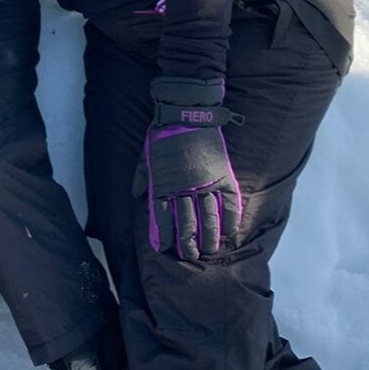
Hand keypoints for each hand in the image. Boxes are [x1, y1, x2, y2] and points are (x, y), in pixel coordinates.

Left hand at [133, 77, 243, 260]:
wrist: (186, 113)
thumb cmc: (163, 132)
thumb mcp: (146, 155)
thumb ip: (142, 177)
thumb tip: (137, 196)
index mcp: (163, 185)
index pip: (163, 219)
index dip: (165, 237)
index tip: (167, 250)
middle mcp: (185, 188)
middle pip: (187, 224)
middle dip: (188, 244)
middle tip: (191, 257)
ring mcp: (206, 182)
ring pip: (209, 218)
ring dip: (209, 238)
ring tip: (210, 251)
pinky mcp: (222, 175)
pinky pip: (230, 202)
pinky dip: (231, 219)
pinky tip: (230, 233)